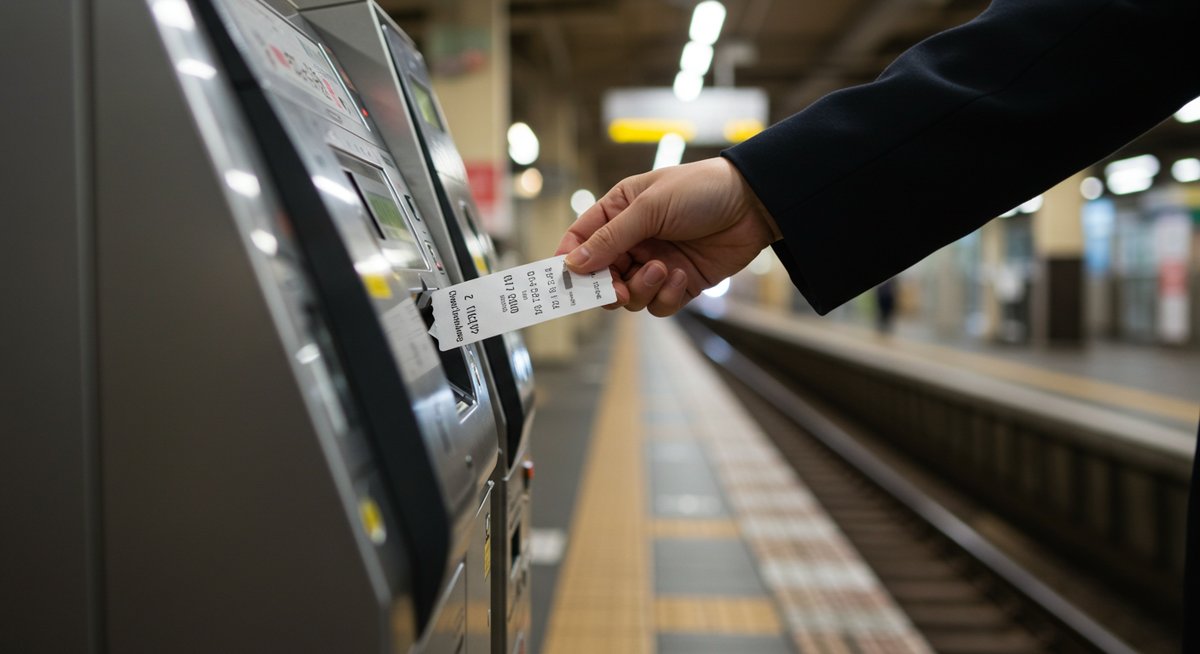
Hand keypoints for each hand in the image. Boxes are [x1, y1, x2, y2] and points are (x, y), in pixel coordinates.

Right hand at [555, 157, 780, 315]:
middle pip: (601, 277)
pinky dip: (666, 296)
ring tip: (664, 269)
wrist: (755, 203)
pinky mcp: (680, 284)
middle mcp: (634, 241)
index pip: (581, 240)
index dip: (569, 261)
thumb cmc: (700, 191)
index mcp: (619, 213)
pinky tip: (682, 276)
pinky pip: (659, 304)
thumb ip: (610, 238)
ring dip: (642, 288)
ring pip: (629, 295)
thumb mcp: (650, 208)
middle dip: (606, 286)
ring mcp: (656, 264)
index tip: (564, 280)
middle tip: (617, 288)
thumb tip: (572, 264)